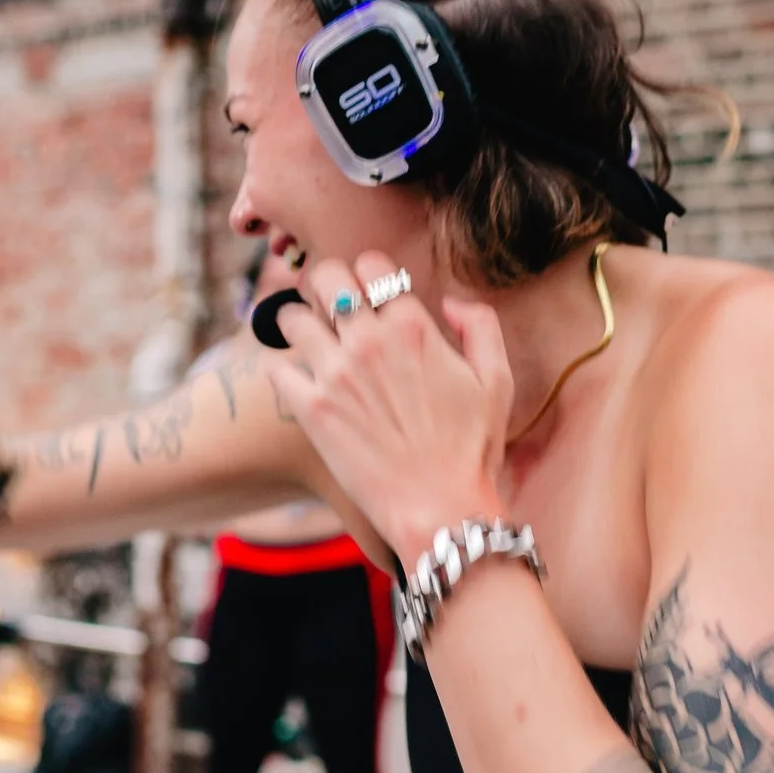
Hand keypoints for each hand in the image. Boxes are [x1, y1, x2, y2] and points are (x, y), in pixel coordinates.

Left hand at [267, 252, 512, 565]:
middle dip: (325, 284)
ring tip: (307, 339)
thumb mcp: (496, 381)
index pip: (371, 264)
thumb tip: (449, 302)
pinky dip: (283, 369)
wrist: (439, 508)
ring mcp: (336, 374)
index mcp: (414, 327)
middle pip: (325, 276)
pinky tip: (298, 380)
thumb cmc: (472, 450)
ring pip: (293, 316)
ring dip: (298, 322)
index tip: (367, 291)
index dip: (368, 273)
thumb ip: (480, 325)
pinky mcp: (311, 410)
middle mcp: (370, 341)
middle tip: (329, 305)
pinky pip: (276, 367)